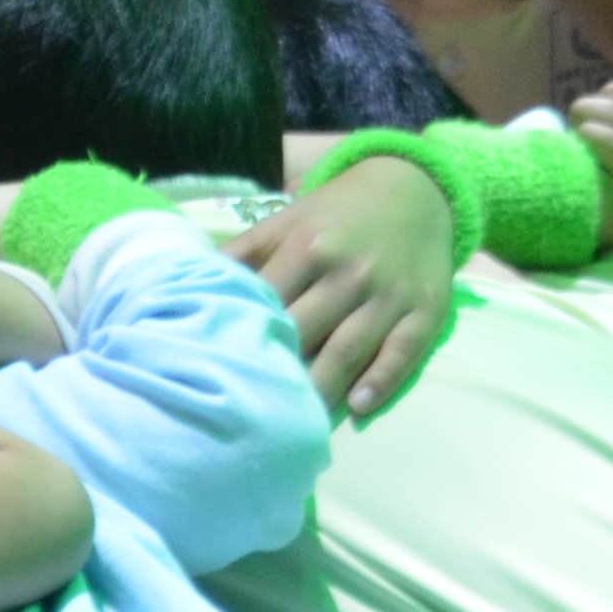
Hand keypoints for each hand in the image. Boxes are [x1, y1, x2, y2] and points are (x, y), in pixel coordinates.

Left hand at [225, 164, 457, 416]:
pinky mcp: (425, 311)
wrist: (413, 188)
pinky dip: (381, 382)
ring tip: (296, 422)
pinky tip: (357, 409)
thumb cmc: (336, 214)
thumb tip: (187, 279)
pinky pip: (402, 353)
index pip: (267, 303)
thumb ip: (242, 252)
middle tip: (251, 409)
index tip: (219, 370)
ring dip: (322, 388)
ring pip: (349, 350)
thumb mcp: (286, 220)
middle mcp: (348, 272)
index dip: (243, 336)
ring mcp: (389, 294)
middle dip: (278, 370)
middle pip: (305, 332)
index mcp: (307, 247)